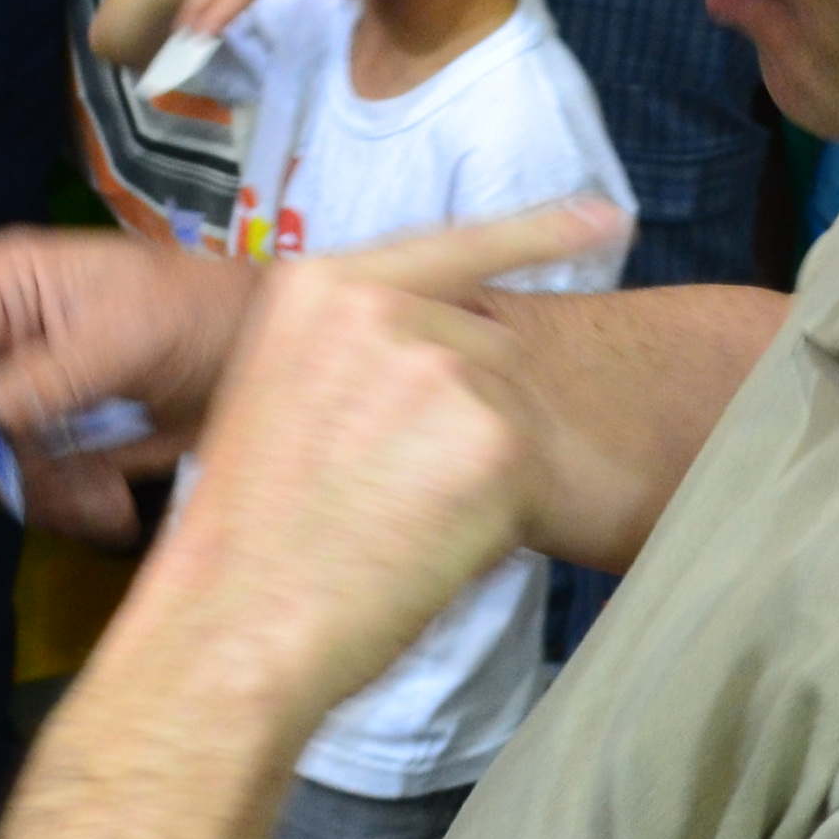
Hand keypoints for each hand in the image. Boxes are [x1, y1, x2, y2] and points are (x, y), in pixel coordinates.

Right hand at [0, 226, 264, 541]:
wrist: (252, 348)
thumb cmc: (198, 313)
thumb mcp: (128, 335)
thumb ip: (54, 372)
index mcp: (4, 285)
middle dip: (13, 467)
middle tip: (85, 490)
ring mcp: (21, 391)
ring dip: (47, 498)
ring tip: (110, 505)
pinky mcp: (48, 435)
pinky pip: (29, 487)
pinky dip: (67, 508)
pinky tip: (112, 509)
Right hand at [150, 202, 624, 718]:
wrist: (235, 618)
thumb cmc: (244, 534)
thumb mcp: (270, 394)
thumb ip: (351, 351)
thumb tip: (436, 355)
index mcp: (318, 289)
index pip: (452, 244)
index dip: (537, 233)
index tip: (604, 219)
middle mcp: (382, 308)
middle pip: (487, 343)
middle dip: (469, 411)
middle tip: (400, 489)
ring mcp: (442, 365)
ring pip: (513, 408)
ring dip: (483, 464)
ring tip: (401, 520)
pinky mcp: (495, 437)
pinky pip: (531, 472)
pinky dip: (498, 515)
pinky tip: (432, 542)